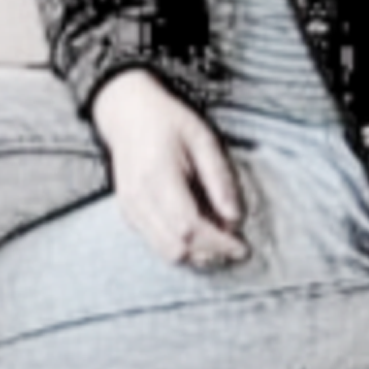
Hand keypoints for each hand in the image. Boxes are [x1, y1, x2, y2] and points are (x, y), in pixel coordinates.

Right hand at [90, 67, 248, 267]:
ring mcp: (130, 208)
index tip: (242, 248)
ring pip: (165, 252)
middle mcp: (139, 198)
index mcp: (158, 175)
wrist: (127, 113)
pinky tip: (198, 233)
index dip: (218, 243)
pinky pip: (156, 244)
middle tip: (233, 245)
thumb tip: (235, 218)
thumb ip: (219, 178)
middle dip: (209, 254)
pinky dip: (180, 246)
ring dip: (196, 255)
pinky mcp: (128, 214)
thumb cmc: (168, 121)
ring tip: (219, 241)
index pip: (189, 226)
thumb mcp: (202, 138)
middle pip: (177, 247)